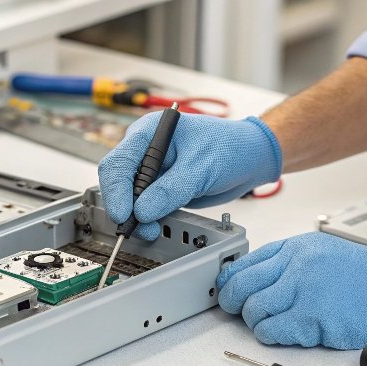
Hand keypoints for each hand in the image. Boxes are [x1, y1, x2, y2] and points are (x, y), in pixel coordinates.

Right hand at [98, 112, 280, 239]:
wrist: (249, 158)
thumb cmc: (229, 148)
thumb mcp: (200, 168)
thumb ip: (170, 190)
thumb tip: (143, 211)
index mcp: (150, 134)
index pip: (118, 162)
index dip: (116, 191)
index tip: (124, 214)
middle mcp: (146, 151)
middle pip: (119, 181)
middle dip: (126, 207)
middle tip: (139, 229)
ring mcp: (153, 170)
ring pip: (131, 198)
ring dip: (137, 217)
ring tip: (152, 230)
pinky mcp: (162, 188)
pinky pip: (146, 206)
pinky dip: (149, 219)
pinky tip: (157, 225)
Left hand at [216, 232, 366, 348]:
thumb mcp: (325, 253)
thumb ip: (291, 262)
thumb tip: (255, 278)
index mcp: (298, 248)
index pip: (246, 262)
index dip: (230, 280)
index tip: (226, 289)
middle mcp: (297, 265)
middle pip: (242, 285)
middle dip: (232, 301)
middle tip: (237, 310)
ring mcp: (304, 291)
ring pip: (254, 310)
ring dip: (255, 322)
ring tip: (268, 323)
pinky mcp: (313, 318)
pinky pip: (272, 331)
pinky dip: (270, 336)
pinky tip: (281, 333)